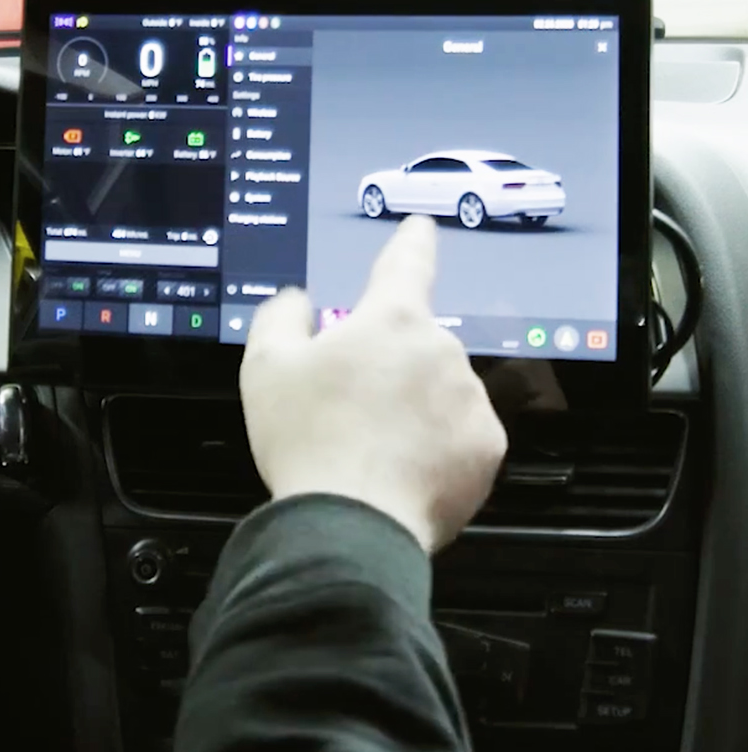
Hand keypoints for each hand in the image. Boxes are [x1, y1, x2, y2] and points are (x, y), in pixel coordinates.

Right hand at [240, 214, 507, 551]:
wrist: (352, 524)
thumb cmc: (308, 439)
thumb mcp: (265, 366)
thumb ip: (281, 317)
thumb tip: (298, 301)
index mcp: (389, 320)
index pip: (406, 263)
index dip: (412, 241)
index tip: (421, 228)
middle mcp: (441, 350)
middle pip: (414, 343)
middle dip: (389, 364)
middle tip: (347, 405)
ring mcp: (471, 400)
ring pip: (439, 390)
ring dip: (413, 406)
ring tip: (370, 446)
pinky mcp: (487, 448)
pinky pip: (459, 434)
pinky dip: (435, 445)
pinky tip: (400, 468)